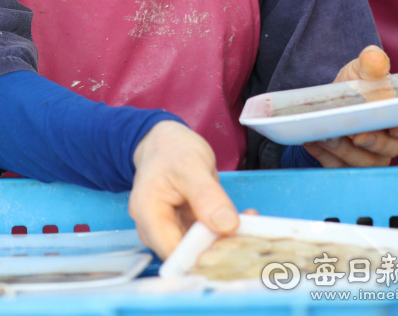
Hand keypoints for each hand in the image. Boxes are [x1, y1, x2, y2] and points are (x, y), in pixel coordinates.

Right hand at [129, 120, 239, 259]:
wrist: (164, 141)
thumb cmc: (170, 149)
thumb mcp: (190, 165)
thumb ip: (206, 195)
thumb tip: (227, 226)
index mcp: (149, 216)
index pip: (175, 253)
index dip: (203, 255)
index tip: (233, 244)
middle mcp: (155, 231)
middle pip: (187, 255)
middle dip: (219, 248)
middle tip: (248, 231)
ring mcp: (170, 231)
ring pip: (199, 249)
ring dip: (224, 241)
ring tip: (249, 221)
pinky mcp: (184, 228)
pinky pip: (204, 238)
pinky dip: (223, 232)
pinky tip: (242, 219)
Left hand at [303, 46, 397, 167]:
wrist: (330, 104)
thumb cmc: (354, 86)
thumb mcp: (359, 71)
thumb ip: (369, 63)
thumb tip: (375, 59)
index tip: (394, 127)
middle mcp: (391, 141)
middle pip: (390, 148)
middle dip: (373, 142)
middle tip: (355, 135)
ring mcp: (371, 157)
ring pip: (364, 162)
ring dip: (344, 150)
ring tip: (327, 135)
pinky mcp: (348, 167)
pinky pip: (339, 167)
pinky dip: (325, 155)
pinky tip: (313, 140)